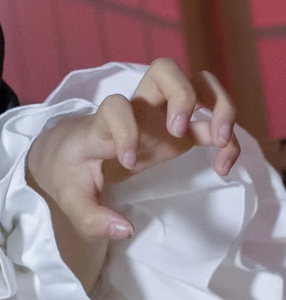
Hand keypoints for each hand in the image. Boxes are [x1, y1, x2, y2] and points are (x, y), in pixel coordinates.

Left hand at [25, 60, 239, 242]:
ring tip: (218, 140)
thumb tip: (124, 230)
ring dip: (218, 104)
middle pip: (164, 69)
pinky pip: (214, 117)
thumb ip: (91, 218)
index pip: (114, 106)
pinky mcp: (181, 130)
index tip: (128, 161)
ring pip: (198, 82)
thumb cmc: (71, 170)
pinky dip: (227, 137)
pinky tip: (222, 167)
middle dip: (181, 94)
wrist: (71, 152)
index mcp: (103, 123)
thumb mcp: (71, 198)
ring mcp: (162, 115)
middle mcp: (136, 109)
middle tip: (179, 130)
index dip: (125, 129)